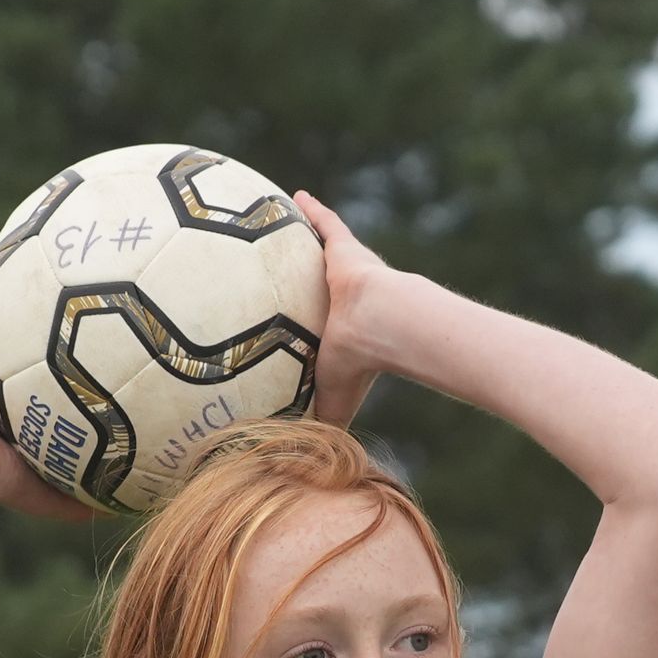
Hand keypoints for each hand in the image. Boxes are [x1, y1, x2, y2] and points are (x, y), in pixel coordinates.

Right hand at [0, 263, 94, 522]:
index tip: (106, 332)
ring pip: (3, 309)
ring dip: (22, 280)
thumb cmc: (2, 482)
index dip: (74, 353)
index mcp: (20, 404)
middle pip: (31, 332)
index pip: (52, 371)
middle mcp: (0, 375)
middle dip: (56, 306)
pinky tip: (17, 239)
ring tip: (52, 245)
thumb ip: (93, 496)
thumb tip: (139, 507)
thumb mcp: (58, 491)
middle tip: (88, 280)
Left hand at [291, 190, 392, 429]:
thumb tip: (294, 464)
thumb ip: (315, 422)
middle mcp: (341, 301)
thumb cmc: (360, 365)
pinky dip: (313, 209)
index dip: (302, 328)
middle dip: (300, 281)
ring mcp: (345, 274)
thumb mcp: (330, 398)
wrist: (384, 329)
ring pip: (320, 253)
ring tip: (273, 223)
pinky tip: (293, 194)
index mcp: (338, 333)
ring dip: (301, 241)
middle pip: (317, 288)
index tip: (286, 327)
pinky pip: (327, 224)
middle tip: (274, 272)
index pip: (317, 328)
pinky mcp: (347, 250)